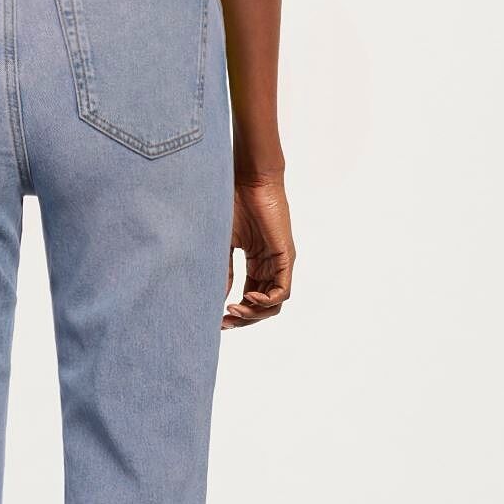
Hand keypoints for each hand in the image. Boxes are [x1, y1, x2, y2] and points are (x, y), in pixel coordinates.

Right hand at [224, 176, 294, 329]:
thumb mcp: (224, 245)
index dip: (236, 313)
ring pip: (274, 305)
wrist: (248, 181)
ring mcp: (280, 264)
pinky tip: (247, 299)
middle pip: (262, 307)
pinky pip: (282, 292)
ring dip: (253, 314)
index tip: (217, 320)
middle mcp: (270, 267)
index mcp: (257, 264)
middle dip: (243, 319)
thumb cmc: (233, 204)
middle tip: (224, 323)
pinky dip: (266, 302)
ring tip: (234, 312)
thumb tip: (217, 298)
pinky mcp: (286, 258)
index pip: (250, 299)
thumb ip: (223, 271)